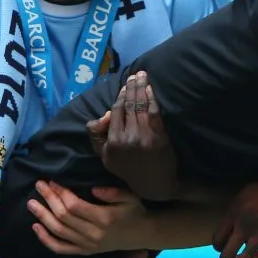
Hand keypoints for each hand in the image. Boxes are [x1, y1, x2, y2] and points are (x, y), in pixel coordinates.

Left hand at [28, 180, 146, 255]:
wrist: (141, 235)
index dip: (61, 193)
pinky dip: (46, 239)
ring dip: (43, 217)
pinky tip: (36, 227)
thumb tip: (92, 189)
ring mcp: (86, 245)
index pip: (74, 206)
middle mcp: (92, 234)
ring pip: (58, 231)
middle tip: (39, 186)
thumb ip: (113, 192)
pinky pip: (60, 248)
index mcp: (103, 218)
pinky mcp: (83, 251)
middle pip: (63, 217)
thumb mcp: (130, 197)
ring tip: (31, 203)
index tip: (53, 181)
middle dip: (49, 199)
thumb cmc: (135, 211)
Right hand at [87, 72, 177, 201]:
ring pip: (140, 105)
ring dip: (141, 87)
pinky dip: (152, 97)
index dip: (120, 97)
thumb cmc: (128, 168)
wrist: (154, 183)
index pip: (116, 112)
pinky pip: (154, 111)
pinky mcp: (158, 135)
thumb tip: (105, 114)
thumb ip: (98, 136)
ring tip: (142, 75)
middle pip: (129, 105)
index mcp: (112, 143)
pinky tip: (151, 88)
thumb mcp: (106, 157)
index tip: (124, 87)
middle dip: (131, 87)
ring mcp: (143, 136)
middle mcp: (127, 138)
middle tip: (135, 74)